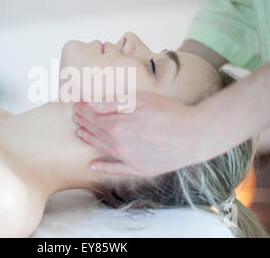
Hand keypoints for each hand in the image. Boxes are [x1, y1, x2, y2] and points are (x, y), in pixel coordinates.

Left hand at [73, 92, 212, 176]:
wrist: (194, 135)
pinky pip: (117, 169)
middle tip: (75, 116)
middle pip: (96, 132)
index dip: (83, 110)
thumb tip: (90, 103)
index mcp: (118, 125)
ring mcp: (129, 159)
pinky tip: (93, 165)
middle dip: (83, 122)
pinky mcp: (140, 169)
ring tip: (80, 133)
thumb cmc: (169, 113)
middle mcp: (119, 144)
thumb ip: (113, 103)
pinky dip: (104, 167)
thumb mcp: (140, 100)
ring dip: (89, 140)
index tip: (76, 105)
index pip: (93, 116)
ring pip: (103, 149)